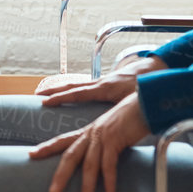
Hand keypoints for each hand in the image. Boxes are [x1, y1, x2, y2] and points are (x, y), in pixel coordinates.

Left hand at [29, 92, 151, 191]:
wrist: (145, 104)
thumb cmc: (130, 119)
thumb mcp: (112, 132)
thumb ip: (104, 145)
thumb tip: (100, 162)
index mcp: (88, 132)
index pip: (62, 140)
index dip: (47, 147)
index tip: (31, 154)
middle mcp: (91, 134)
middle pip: (70, 156)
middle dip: (60, 175)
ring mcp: (102, 137)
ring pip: (89, 166)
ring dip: (86, 189)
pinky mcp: (115, 140)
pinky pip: (109, 166)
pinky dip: (109, 183)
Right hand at [36, 55, 166, 105]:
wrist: (155, 69)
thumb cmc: (147, 86)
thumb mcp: (136, 99)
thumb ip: (127, 110)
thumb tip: (121, 123)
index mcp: (105, 88)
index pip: (78, 93)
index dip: (61, 98)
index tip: (45, 101)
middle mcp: (100, 83)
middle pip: (72, 86)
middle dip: (54, 91)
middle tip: (37, 95)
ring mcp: (102, 82)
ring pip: (77, 85)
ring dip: (61, 89)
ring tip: (45, 94)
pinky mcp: (106, 83)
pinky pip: (85, 87)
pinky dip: (73, 90)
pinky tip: (68, 95)